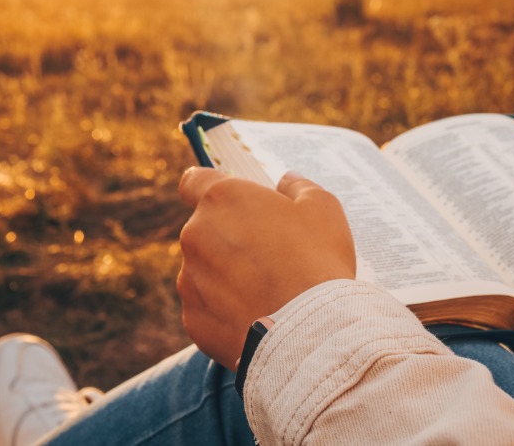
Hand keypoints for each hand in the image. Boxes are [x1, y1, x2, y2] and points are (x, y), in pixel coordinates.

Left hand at [177, 168, 356, 368]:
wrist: (308, 333)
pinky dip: (227, 309)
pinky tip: (258, 315)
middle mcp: (196, 234)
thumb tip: (286, 181)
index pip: (194, 181)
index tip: (228, 202)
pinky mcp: (193, 317)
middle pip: (206, 229)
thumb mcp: (323, 209)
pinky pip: (207, 307)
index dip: (209, 187)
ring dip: (228, 274)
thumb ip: (299, 187)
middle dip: (231, 238)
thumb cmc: (317, 263)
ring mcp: (190, 278)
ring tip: (268, 290)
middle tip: (270, 253)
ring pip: (205, 269)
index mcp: (222, 199)